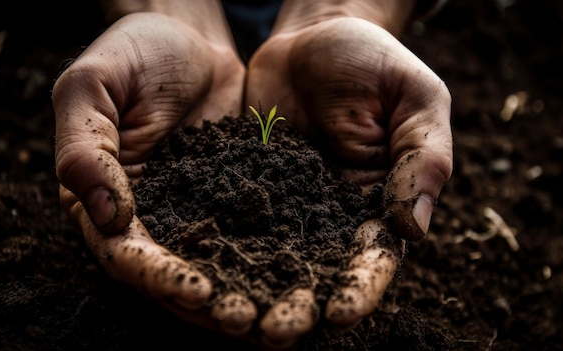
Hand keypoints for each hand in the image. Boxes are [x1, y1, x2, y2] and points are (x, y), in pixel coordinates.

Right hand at [52, 11, 257, 335]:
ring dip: (240, 295)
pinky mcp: (230, 201)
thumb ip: (85, 147)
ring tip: (277, 317)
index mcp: (100, 198)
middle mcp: (146, 216)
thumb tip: (104, 215)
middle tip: (246, 321)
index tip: (197, 290)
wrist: (189, 38)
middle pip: (171, 274)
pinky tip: (298, 280)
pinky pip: (247, 238)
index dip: (157, 275)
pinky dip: (267, 264)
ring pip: (213, 266)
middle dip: (206, 303)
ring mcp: (191, 212)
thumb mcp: (92, 86)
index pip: (123, 252)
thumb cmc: (132, 53)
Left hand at [246, 12, 451, 349]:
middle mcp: (329, 216)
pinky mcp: (246, 186)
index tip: (338, 313)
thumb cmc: (375, 62)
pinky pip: (230, 221)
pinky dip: (214, 248)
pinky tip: (194, 268)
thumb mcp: (415, 99)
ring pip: (268, 258)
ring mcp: (285, 205)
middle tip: (272, 330)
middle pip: (316, 273)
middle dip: (297, 305)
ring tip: (228, 315)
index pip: (373, 259)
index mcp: (378, 204)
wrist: (313, 34)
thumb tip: (413, 227)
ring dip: (250, 289)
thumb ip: (422, 158)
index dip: (358, 289)